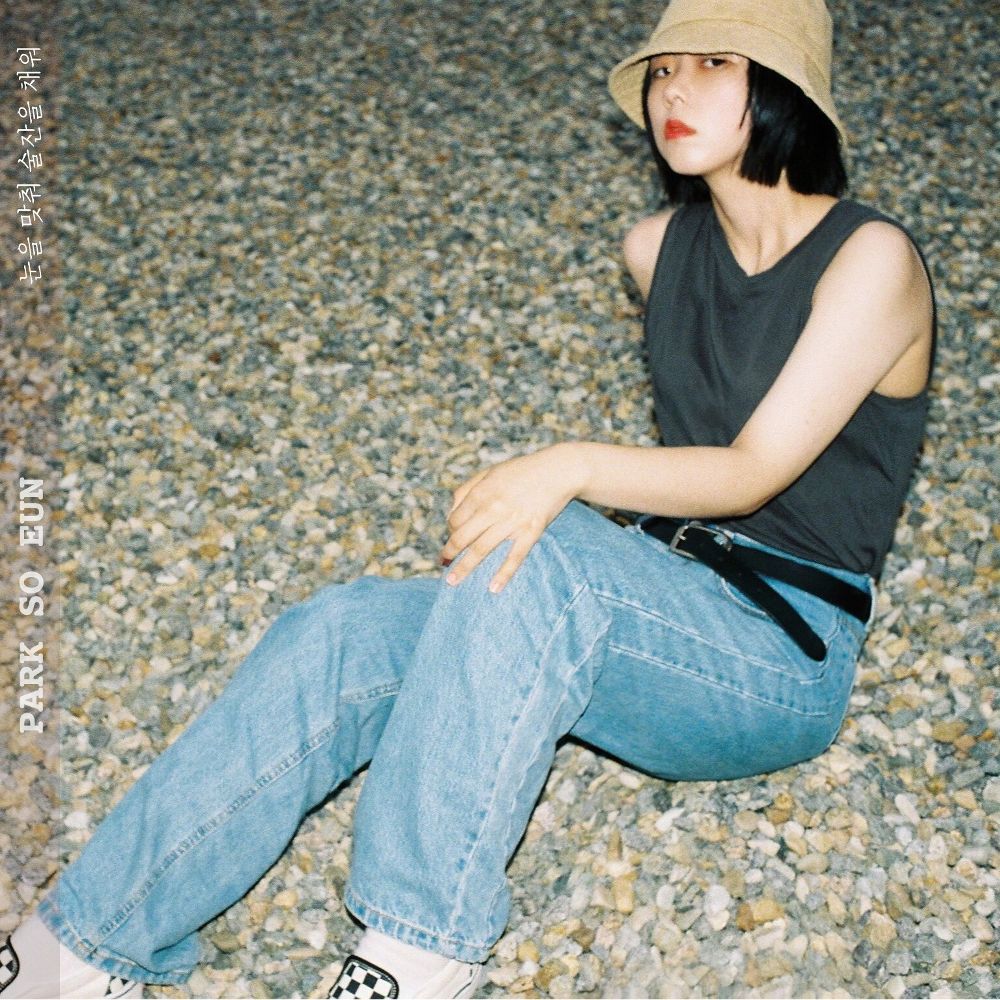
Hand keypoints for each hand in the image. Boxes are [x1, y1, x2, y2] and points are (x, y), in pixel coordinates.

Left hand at [439, 443, 584, 593]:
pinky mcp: (531, 531)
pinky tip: (493, 588)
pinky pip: (515, 557)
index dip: (450, 530)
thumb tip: (451, 513)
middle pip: (463, 537)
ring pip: (482, 549)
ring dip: (465, 567)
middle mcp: (493, 508)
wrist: (558, 471)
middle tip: (443, 563)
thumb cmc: (521, 471)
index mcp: (481, 492)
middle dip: (450, 552)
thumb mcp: (489, 472)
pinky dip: (503, 574)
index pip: (455, 519)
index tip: (453, 537)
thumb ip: (467, 489)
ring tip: (453, 581)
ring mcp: (512, 522)